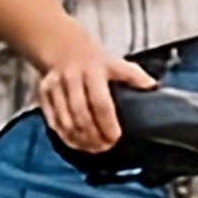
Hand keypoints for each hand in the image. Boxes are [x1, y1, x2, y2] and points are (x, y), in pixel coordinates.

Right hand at [35, 38, 154, 155]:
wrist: (64, 48)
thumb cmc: (96, 62)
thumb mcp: (117, 63)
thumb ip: (134, 76)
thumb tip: (154, 88)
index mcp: (94, 71)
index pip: (100, 102)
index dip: (107, 123)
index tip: (115, 138)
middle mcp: (72, 78)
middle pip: (81, 114)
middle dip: (93, 135)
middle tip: (104, 148)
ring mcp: (55, 86)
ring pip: (65, 120)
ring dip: (79, 139)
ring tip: (92, 149)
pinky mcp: (42, 94)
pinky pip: (52, 121)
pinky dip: (64, 136)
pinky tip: (76, 144)